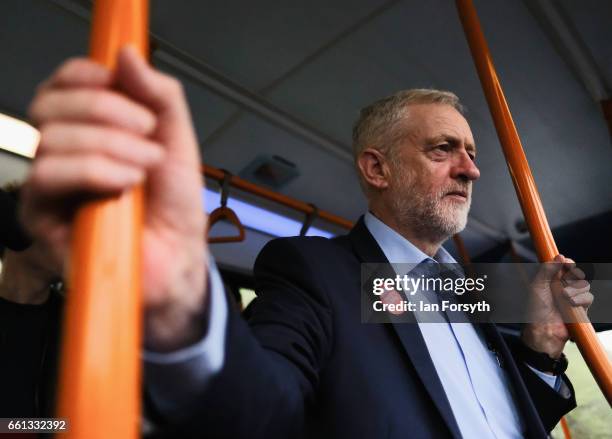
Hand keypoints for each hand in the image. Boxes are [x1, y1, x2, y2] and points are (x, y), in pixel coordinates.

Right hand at [21, 47, 207, 351]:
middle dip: (107, 112)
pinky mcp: (42, 215)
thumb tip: (126, 53)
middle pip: (51, 104)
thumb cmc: (173, 204)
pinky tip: (127, 183)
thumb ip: (159, 96)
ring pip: (52, 138)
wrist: (178, 255)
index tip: (119, 82)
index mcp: (90, 129)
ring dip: (110, 145)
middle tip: (148, 134)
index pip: (63, 84)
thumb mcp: (177, 140)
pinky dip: (96, 170)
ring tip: (147, 166)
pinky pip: (49, 175)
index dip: (86, 75)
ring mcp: (50, 183)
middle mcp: (63, 151)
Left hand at [522, 254, 592, 358]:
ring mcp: (572, 298)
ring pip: (584, 285)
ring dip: (575, 289)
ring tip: (564, 296)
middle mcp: (562, 287)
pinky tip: (571, 303)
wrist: (543, 330)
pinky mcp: (580, 308)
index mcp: (551, 280)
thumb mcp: (537, 286)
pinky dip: (581, 299)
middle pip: (577, 273)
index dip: (567, 263)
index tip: (567, 262)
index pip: (564, 266)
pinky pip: (588, 298)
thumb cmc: (536, 309)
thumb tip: (559, 256)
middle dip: (573, 275)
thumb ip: (547, 270)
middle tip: (566, 280)